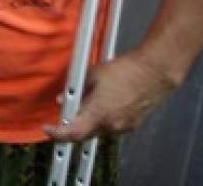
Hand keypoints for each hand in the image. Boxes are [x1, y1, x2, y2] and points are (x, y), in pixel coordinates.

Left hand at [43, 51, 178, 141]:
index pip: (72, 133)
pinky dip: (104, 119)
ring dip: (89, 121)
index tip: (48, 129)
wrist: (154, 72)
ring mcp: (123, 128)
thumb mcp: (93, 74)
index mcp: (98, 113)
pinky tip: (106, 103)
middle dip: (72, 126)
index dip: (57, 134)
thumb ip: (75, 90)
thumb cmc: (123, 70)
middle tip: (65, 112)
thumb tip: (62, 100)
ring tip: (90, 102)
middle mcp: (111, 125)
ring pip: (99, 130)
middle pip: (85, 134)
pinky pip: (112, 127)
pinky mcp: (133, 125)